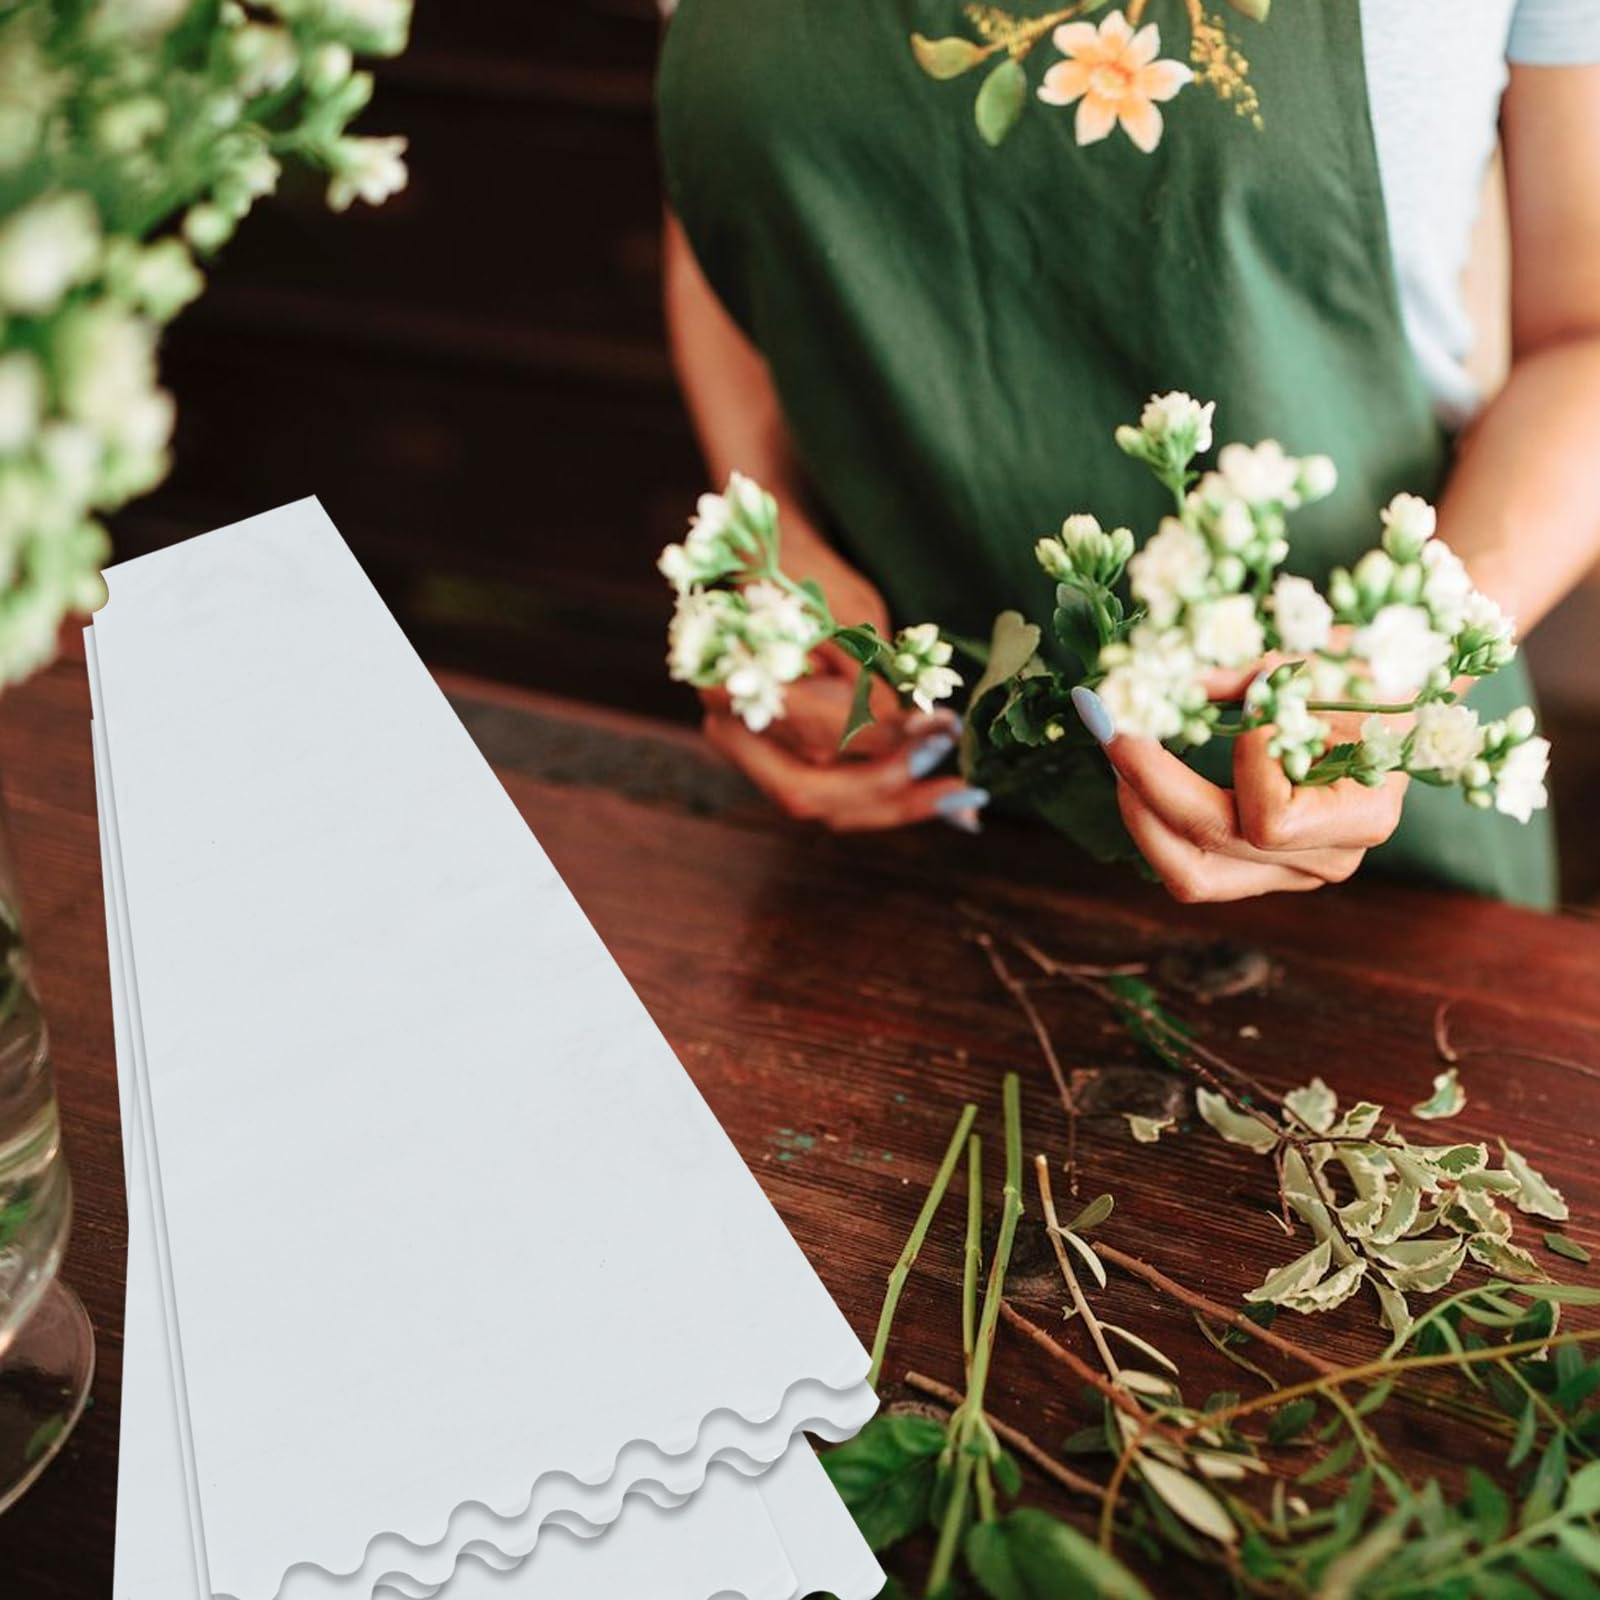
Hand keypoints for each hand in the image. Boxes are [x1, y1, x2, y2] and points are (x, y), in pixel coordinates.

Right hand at [700, 561, 987, 831]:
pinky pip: (828, 791)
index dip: (880, 738)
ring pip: (821, 803)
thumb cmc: (803, 575)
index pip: (811, 731)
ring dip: (892, 803)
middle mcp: (729, 730)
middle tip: (959, 792)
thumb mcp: (846, 615)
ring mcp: (752, 752)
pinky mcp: (779, 758)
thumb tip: (917, 732)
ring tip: (957, 796)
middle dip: (888, 795)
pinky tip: (931, 794)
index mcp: (728, 683)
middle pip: (806, 793)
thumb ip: (870, 677)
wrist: (764, 565)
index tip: (940, 729)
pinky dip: (879, 797)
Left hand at [1072, 679, 1407, 902]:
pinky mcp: (1261, 872)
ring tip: (1119, 749)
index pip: (1273, 816)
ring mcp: (1293, 873)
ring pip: (1191, 875)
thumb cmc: (1363, 672)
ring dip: (1139, 812)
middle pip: (1214, 842)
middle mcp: (1330, 858)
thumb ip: (1236, 672)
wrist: (1395, 704)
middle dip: (1147, 778)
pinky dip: (1154, 824)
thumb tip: (1152, 680)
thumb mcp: (1312, 658)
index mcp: (1362, 814)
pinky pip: (1192, 869)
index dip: (1243, 761)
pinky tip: (1138, 776)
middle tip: (1108, 719)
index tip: (1243, 700)